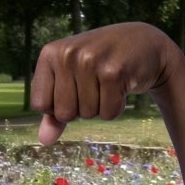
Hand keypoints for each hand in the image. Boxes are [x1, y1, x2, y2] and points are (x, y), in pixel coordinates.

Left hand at [30, 23, 178, 145]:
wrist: (144, 43)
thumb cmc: (100, 65)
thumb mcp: (70, 81)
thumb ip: (53, 112)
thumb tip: (44, 141)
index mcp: (49, 54)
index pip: (40, 105)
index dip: (58, 107)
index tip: (73, 89)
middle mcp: (67, 54)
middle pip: (64, 114)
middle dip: (81, 109)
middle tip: (94, 85)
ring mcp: (90, 61)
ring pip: (87, 115)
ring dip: (100, 107)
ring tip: (108, 83)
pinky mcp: (114, 72)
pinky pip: (108, 113)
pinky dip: (117, 107)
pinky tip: (121, 85)